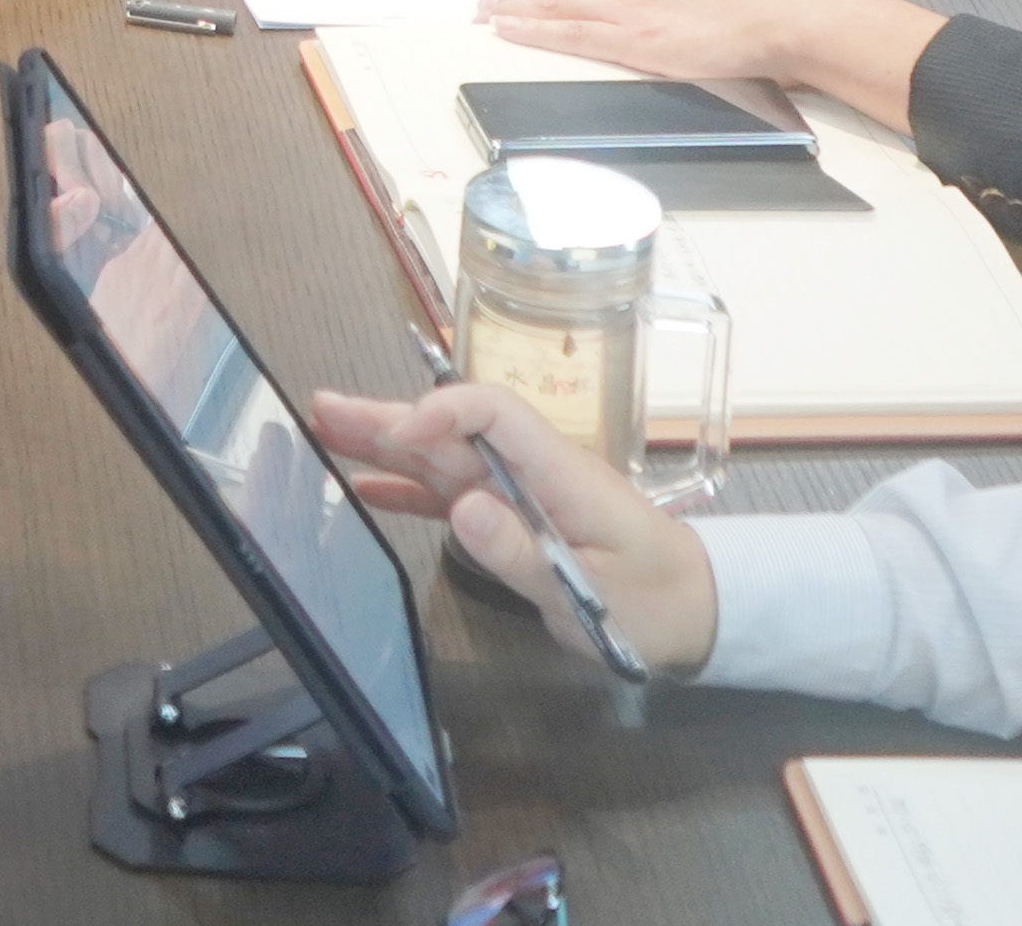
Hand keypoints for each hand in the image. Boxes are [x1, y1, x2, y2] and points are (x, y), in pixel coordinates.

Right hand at [302, 382, 718, 674]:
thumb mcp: (593, 593)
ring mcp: (521, 495)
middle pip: (455, 431)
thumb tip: (462, 508)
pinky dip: (410, 491)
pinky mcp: (516, 521)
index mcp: (561, 472)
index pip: (497, 415)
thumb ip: (524, 553)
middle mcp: (534, 472)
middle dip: (390, 416)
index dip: (444, 412)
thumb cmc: (656, 603)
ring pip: (444, 460)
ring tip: (324, 430)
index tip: (399, 433)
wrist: (699, 614)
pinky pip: (454, 498)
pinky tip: (365, 487)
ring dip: (386, 444)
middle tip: (322, 408)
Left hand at [476, 0, 946, 132]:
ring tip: (487, 15)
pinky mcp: (634, 38)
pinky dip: (535, 29)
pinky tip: (510, 30)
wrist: (778, 13)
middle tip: (489, 2)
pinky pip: (571, 32)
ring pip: (560, 3)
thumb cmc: (758, 2)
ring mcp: (630, 6)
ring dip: (519, 8)